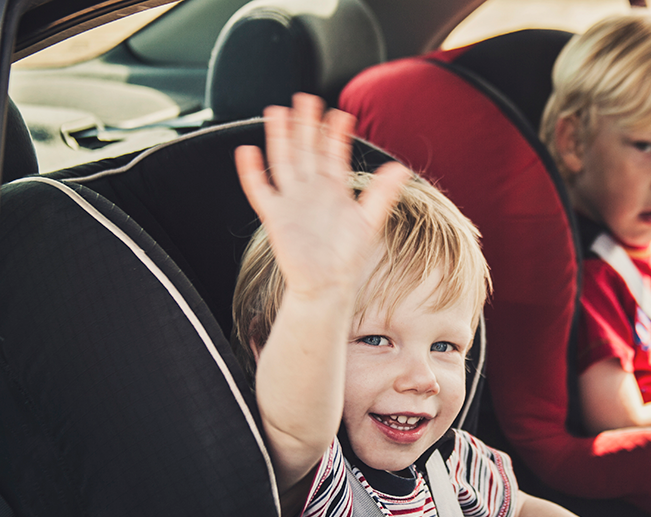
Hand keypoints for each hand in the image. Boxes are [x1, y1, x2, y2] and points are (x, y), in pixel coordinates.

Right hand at [234, 93, 409, 299]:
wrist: (327, 284)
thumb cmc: (347, 256)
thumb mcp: (370, 221)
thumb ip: (383, 194)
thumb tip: (402, 168)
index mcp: (334, 189)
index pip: (333, 153)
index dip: (335, 133)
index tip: (339, 113)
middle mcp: (311, 190)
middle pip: (305, 149)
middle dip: (305, 125)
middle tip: (306, 98)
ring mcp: (291, 200)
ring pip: (282, 161)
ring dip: (279, 137)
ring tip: (277, 112)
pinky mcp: (274, 215)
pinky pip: (260, 189)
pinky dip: (252, 171)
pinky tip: (247, 151)